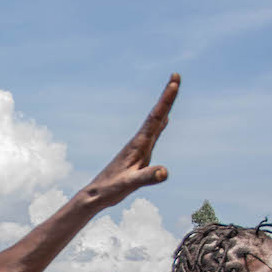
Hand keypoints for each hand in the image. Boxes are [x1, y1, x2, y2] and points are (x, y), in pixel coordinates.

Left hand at [76, 75, 179, 209]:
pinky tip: (164, 120)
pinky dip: (161, 123)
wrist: (95, 194)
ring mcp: (138, 147)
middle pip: (156, 115)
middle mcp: (138, 142)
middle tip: (176, 76)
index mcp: (138, 145)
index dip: (166, 101)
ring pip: (155, 122)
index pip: (155, 118)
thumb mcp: (130, 185)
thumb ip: (146, 178)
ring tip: (172, 90)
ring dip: (165, 106)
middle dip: (167, 96)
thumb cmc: (110, 189)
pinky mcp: (138, 154)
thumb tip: (165, 172)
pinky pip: (153, 133)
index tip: (174, 83)